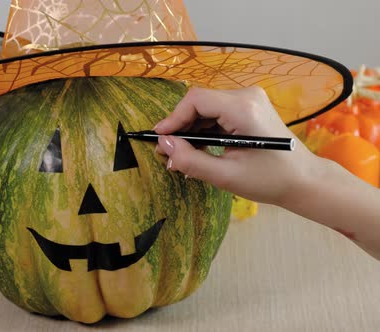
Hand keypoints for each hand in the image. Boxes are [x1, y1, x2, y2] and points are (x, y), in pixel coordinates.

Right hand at [154, 86, 317, 204]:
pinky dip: (204, 130)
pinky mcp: (249, 107)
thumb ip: (191, 160)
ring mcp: (250, 100)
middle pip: (199, 102)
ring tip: (182, 155)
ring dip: (191, 130)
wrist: (304, 180)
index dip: (173, 118)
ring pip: (206, 108)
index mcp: (243, 109)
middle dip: (180, 127)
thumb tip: (164, 145)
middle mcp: (247, 96)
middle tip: (167, 153)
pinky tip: (198, 149)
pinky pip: (217, 113)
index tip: (159, 139)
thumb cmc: (270, 180)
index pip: (196, 100)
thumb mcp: (226, 176)